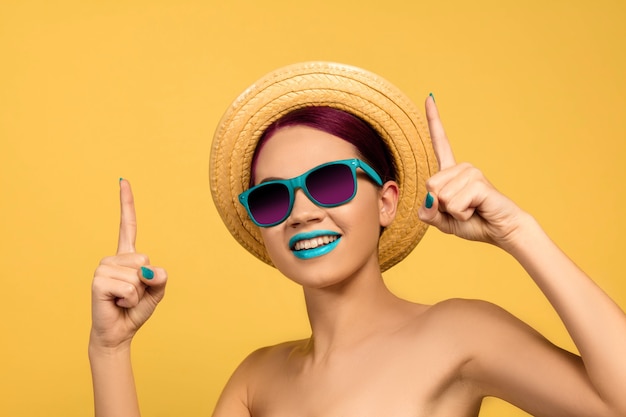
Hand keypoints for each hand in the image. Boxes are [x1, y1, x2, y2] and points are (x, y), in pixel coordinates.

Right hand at [90, 179, 166, 349]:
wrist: (119, 333)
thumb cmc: (135, 310)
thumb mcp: (157, 292)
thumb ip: (160, 278)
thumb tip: (148, 271)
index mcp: (127, 256)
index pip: (128, 224)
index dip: (126, 203)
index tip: (123, 180)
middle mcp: (113, 258)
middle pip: (145, 259)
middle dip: (146, 283)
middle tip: (132, 295)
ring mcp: (103, 267)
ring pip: (138, 275)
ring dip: (137, 293)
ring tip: (123, 300)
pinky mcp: (98, 280)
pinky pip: (129, 287)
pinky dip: (129, 300)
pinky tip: (117, 303)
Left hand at [418, 96, 526, 247]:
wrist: (501, 231)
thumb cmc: (473, 223)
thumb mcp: (442, 221)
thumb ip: (428, 213)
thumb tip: (430, 198)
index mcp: (451, 172)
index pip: (440, 142)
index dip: (433, 120)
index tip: (429, 97)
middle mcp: (462, 167)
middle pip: (430, 185)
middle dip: (440, 206)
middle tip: (461, 209)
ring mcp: (472, 172)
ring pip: (441, 197)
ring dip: (453, 212)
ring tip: (470, 209)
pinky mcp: (479, 182)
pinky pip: (454, 204)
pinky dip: (461, 215)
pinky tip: (476, 210)